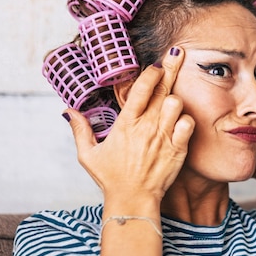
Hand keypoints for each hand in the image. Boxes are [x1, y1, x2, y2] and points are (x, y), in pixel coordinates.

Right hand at [62, 48, 194, 210]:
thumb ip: (80, 129)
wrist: (133, 200)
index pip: (140, 89)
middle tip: (177, 55)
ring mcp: (163, 137)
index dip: (150, 73)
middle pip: (162, 90)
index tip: (155, 64)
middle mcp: (146, 127)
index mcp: (125, 124)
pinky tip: (180, 122)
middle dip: (170, 69)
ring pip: (176, 104)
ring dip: (175, 100)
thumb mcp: (88, 155)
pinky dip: (186, 120)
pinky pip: (188, 124)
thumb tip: (68, 110)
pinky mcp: (177, 149)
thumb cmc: (111, 178)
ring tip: (170, 102)